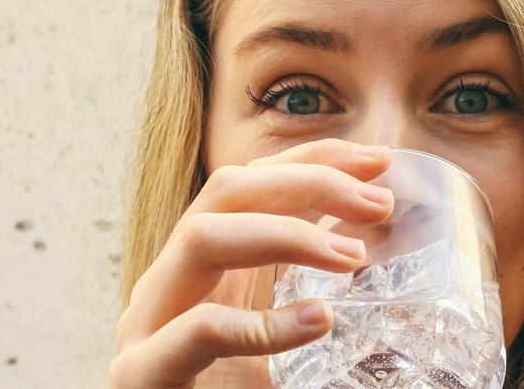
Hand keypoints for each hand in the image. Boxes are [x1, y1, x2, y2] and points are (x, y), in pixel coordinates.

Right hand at [109, 139, 393, 387]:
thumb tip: (382, 258)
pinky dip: (261, 324)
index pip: (253, 182)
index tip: (378, 159)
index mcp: (203, 265)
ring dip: (286, 233)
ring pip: (201, 238)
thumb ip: (310, 292)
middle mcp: (171, 280)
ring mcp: (147, 324)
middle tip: (378, 201)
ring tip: (353, 255)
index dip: (313, 158)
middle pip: (226, 192)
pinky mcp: (141, 375)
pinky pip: (196, 332)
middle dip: (307, 182)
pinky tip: (316, 322)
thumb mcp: (280, 332)